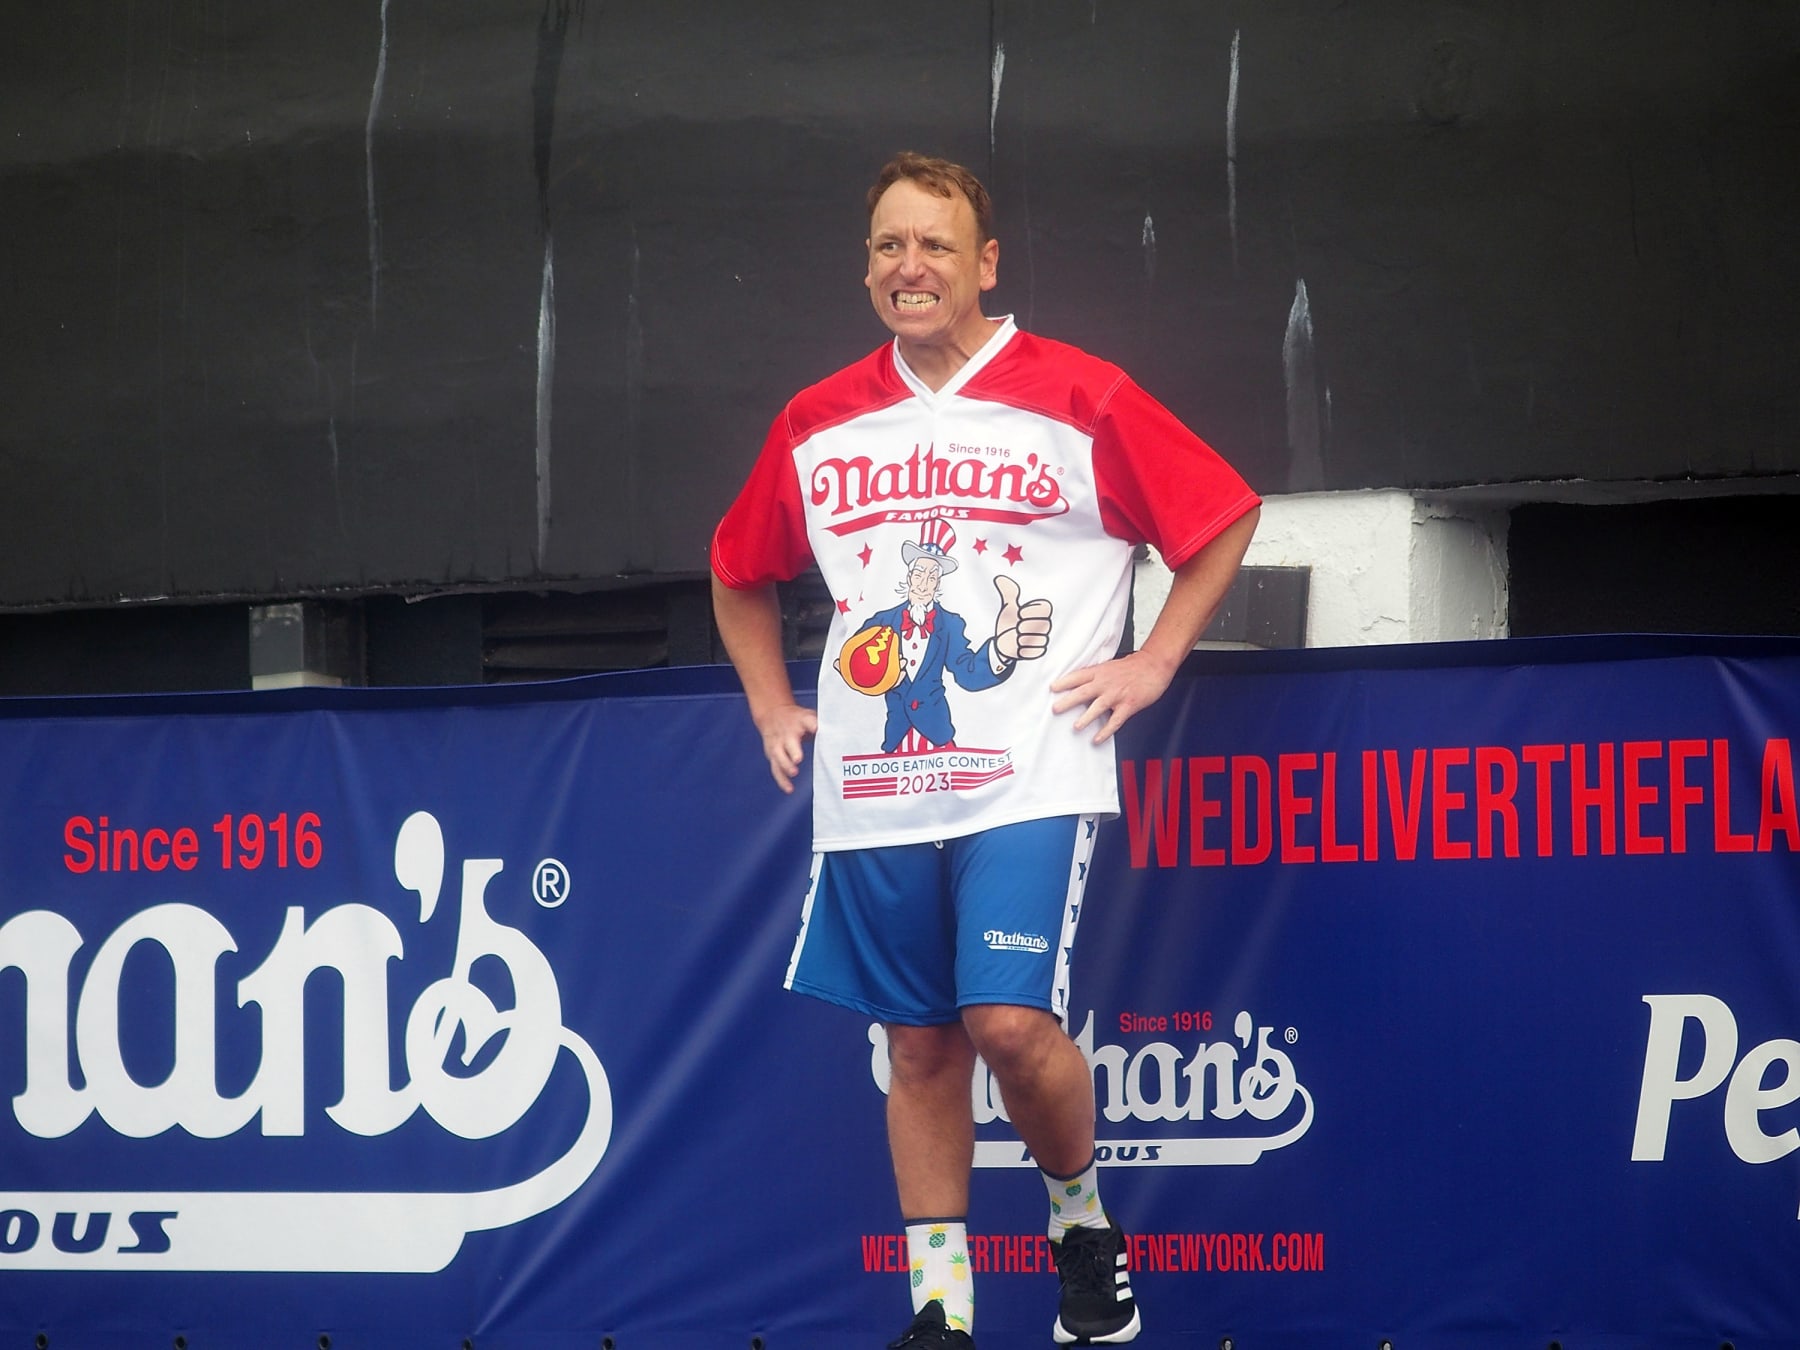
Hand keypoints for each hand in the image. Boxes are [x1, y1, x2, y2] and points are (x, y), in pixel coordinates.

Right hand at [754, 702, 818, 793]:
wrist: (772, 714)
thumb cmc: (797, 719)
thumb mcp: (809, 716)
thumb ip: (824, 726)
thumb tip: (845, 736)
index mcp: (801, 721)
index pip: (807, 721)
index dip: (812, 725)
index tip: (816, 728)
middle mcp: (787, 733)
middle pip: (789, 741)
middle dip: (793, 750)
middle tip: (798, 759)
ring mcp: (778, 744)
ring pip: (779, 756)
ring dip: (786, 765)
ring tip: (794, 773)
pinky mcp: (772, 755)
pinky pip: (776, 769)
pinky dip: (782, 780)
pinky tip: (790, 789)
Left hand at [992, 575, 1052, 662]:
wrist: (1002, 644)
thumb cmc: (1007, 624)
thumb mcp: (1007, 608)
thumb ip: (1009, 594)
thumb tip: (1000, 578)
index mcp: (1039, 612)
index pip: (1045, 608)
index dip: (1030, 611)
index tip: (1019, 614)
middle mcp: (1045, 625)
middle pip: (1042, 624)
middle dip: (1024, 626)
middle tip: (1017, 627)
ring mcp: (1043, 638)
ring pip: (1038, 639)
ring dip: (1022, 639)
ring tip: (1016, 637)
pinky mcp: (1040, 651)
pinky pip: (1035, 651)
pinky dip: (1023, 650)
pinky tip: (1018, 647)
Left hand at [1049, 649, 1176, 743]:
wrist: (1155, 665)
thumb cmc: (1133, 666)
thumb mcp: (1110, 666)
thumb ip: (1096, 675)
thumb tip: (1079, 684)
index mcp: (1100, 672)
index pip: (1078, 676)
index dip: (1064, 682)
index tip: (1052, 688)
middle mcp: (1106, 683)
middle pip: (1083, 692)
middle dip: (1068, 701)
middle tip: (1055, 709)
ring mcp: (1117, 694)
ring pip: (1098, 707)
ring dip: (1086, 718)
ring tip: (1075, 727)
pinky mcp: (1128, 705)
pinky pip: (1115, 720)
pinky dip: (1106, 731)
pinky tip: (1097, 739)